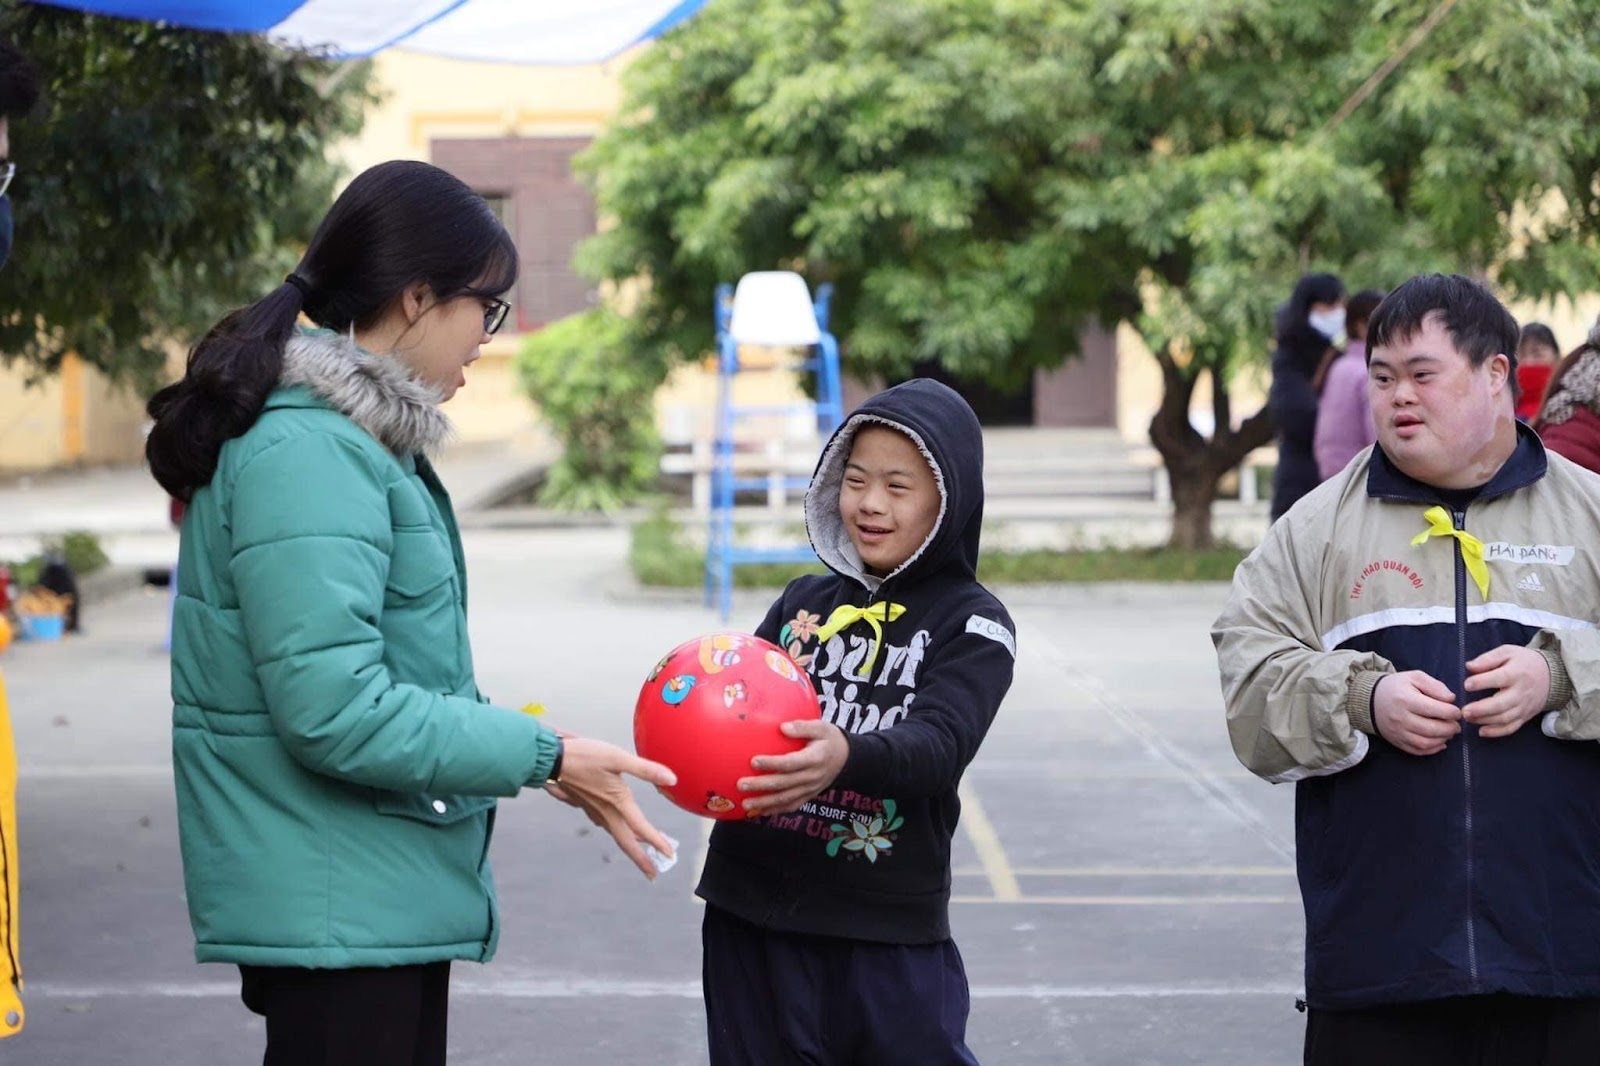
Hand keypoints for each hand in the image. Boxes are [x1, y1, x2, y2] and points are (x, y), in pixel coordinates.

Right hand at [551, 736, 677, 879]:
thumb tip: (672, 779)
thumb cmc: (584, 756)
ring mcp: (593, 810)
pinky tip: (615, 825)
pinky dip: (615, 829)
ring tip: (641, 850)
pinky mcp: (585, 804)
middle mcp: (605, 812)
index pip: (641, 827)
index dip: (657, 842)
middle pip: (625, 842)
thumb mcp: (617, 758)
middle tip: (653, 874)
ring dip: (629, 844)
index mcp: (616, 802)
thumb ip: (645, 769)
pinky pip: (603, 823)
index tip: (669, 855)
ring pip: (615, 833)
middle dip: (641, 859)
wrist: (550, 759)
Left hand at [737, 720, 849, 815]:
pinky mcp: (808, 796)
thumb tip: (782, 727)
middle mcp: (812, 777)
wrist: (847, 759)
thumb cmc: (830, 739)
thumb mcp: (822, 727)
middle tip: (741, 784)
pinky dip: (775, 810)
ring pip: (785, 799)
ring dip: (764, 803)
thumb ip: (803, 726)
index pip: (791, 763)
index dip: (772, 764)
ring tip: (745, 804)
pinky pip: (791, 806)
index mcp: (815, 758)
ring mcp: (810, 789)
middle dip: (761, 786)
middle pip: (784, 784)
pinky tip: (759, 812)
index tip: (753, 761)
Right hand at [1373, 671, 1460, 755]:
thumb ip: (1435, 686)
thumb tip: (1451, 700)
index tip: (1457, 711)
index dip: (1453, 712)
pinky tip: (1440, 742)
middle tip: (1456, 724)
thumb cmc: (1396, 687)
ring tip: (1449, 732)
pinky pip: (1418, 751)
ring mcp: (1398, 732)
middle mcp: (1401, 718)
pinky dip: (1433, 749)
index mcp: (1406, 699)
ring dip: (1443, 739)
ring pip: (1426, 743)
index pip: (1437, 710)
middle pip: (1433, 729)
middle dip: (1450, 728)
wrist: (1369, 700)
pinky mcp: (1396, 742)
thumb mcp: (1415, 677)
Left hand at [1463, 645, 1550, 738]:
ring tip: (1467, 717)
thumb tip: (1469, 667)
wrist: (1551, 676)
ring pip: (1504, 718)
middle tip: (1464, 711)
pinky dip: (1497, 732)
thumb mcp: (1507, 652)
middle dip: (1481, 709)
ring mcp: (1524, 707)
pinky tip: (1482, 731)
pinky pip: (1512, 728)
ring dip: (1484, 721)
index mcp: (1516, 673)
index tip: (1466, 685)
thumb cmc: (1523, 662)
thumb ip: (1488, 659)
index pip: (1499, 678)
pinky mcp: (1525, 716)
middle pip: (1501, 704)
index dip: (1482, 682)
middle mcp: (1521, 692)